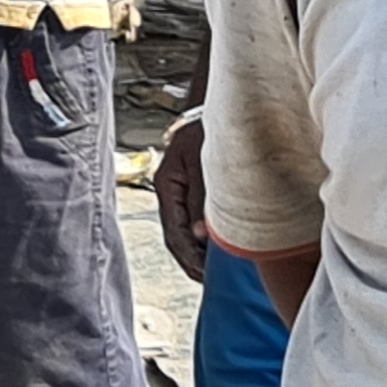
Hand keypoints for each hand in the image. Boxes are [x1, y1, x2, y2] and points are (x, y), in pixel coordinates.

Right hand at [152, 111, 209, 284]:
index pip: (173, 232)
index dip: (188, 257)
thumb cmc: (210, 129)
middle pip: (175, 236)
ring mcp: (179, 191)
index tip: (204, 275)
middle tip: (210, 281)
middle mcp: (169, 191)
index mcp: (167, 185)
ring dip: (197, 252)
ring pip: (184, 230)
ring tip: (215, 271)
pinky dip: (202, 238)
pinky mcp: (190, 190)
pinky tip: (217, 248)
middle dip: (191, 260)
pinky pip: (192, 220)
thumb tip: (201, 236)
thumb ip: (202, 200)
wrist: (219, 105)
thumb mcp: (205, 164)